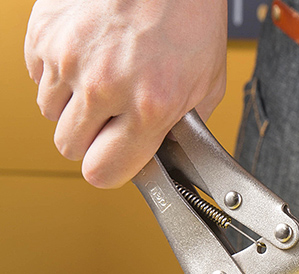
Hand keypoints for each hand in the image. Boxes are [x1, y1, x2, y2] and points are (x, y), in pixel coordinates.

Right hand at [24, 0, 227, 187]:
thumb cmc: (188, 19)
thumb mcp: (205, 87)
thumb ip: (180, 129)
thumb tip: (161, 155)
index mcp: (149, 107)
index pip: (103, 172)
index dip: (110, 168)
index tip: (116, 158)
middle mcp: (104, 85)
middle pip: (69, 147)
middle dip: (89, 140)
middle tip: (111, 120)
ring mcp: (68, 57)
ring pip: (51, 112)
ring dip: (72, 105)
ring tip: (102, 81)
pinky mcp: (44, 32)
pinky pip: (37, 75)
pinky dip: (57, 72)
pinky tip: (87, 56)